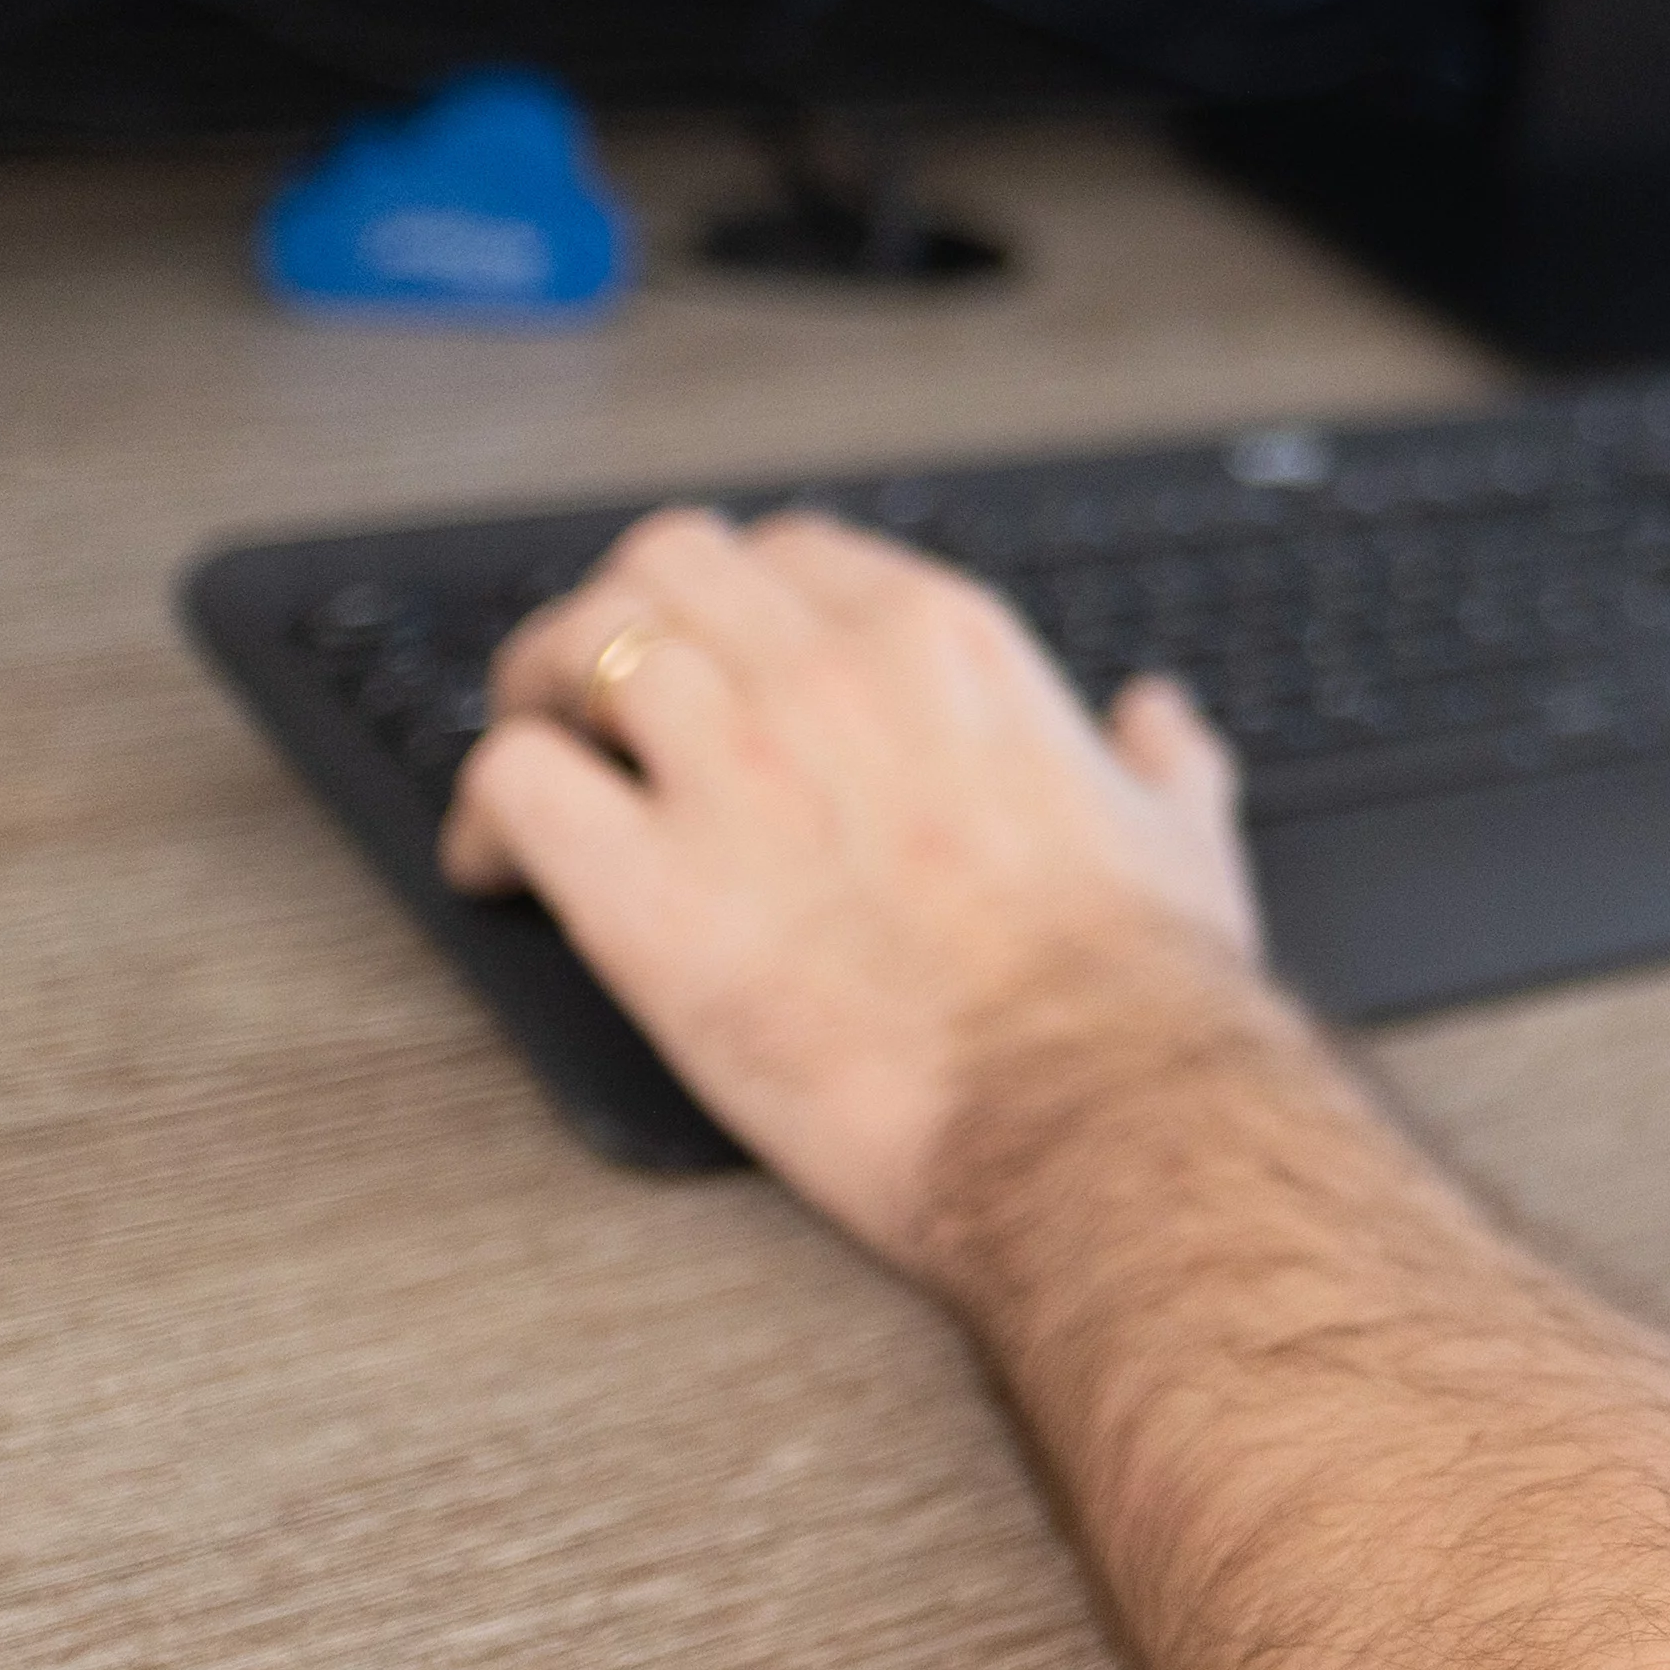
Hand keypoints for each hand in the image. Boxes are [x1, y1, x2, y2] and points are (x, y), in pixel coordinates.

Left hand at [441, 508, 1271, 1276]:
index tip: (717, 659)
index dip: (734, 602)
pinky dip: (485, 818)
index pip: (791, 554)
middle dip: (620, 618)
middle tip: (597, 693)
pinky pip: (515, 785)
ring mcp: (732, 772)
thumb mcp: (1184, 836)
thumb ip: (1161, 758)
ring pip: (572, 646)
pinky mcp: (648, 892)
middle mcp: (826, 675)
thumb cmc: (1138, 996)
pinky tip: (498, 872)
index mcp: (945, 646)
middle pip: (663, 566)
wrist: (1091, 1115)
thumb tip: (1156, 723)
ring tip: (533, 762)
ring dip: (537, 699)